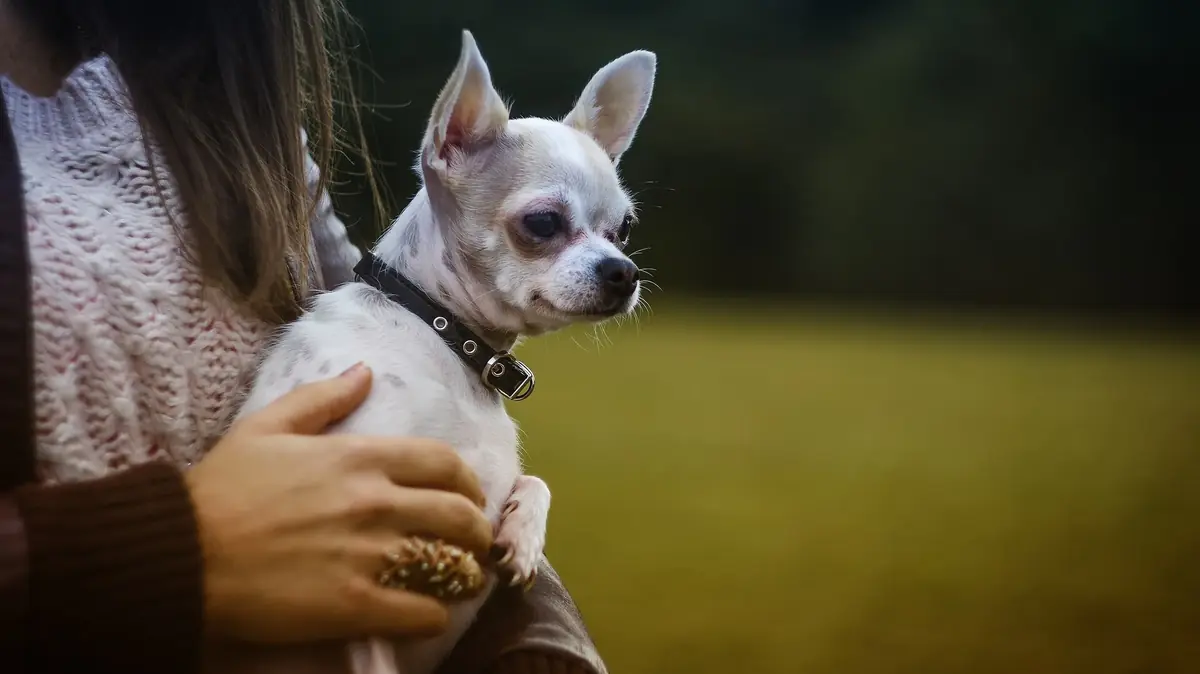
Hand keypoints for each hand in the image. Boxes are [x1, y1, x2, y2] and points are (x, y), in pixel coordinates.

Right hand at [186, 363, 492, 643]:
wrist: (180, 554)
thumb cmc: (220, 490)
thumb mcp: (266, 427)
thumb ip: (322, 399)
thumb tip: (365, 372)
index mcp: (361, 457)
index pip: (445, 463)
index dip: (467, 482)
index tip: (466, 497)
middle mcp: (377, 502)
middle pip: (461, 515)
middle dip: (477, 532)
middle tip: (472, 545)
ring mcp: (370, 555)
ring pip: (453, 564)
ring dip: (465, 575)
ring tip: (460, 582)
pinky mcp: (356, 604)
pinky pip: (423, 612)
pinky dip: (435, 615)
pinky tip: (427, 614)